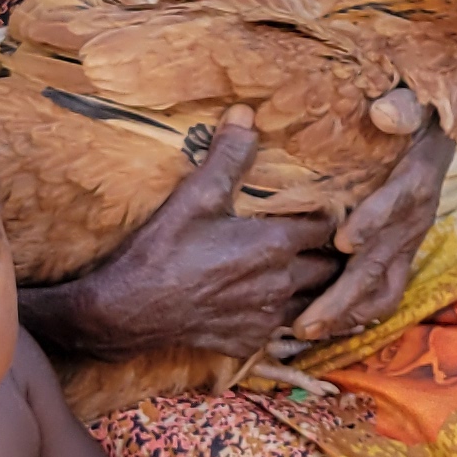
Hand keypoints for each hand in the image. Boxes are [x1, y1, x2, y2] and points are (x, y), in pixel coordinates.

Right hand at [40, 114, 340, 358]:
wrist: (127, 311)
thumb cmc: (161, 251)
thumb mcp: (195, 196)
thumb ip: (228, 156)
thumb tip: (246, 115)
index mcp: (275, 245)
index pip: (328, 226)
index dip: (329, 216)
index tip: (325, 208)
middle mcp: (280, 284)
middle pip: (329, 269)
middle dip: (329, 254)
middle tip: (323, 241)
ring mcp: (266, 318)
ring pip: (312, 303)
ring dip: (313, 288)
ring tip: (304, 271)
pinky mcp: (248, 341)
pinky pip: (281, 329)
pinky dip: (283, 315)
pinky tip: (267, 302)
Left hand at [295, 108, 456, 342]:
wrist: (438, 132)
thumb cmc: (414, 116)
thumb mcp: (412, 102)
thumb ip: (401, 107)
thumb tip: (386, 112)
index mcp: (415, 180)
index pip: (399, 202)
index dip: (374, 222)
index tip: (344, 240)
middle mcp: (414, 219)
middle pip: (382, 265)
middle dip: (344, 296)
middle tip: (306, 321)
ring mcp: (407, 242)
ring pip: (383, 290)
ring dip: (347, 314)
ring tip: (309, 332)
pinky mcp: (399, 255)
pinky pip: (383, 293)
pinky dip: (356, 314)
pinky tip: (323, 327)